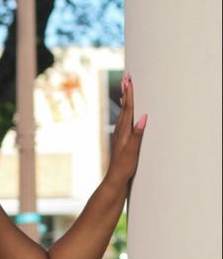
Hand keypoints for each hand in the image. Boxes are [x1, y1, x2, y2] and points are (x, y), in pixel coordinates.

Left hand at [106, 72, 147, 189]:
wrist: (114, 181)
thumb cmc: (124, 168)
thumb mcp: (132, 151)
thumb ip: (138, 134)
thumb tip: (143, 116)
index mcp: (124, 132)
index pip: (128, 109)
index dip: (130, 94)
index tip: (129, 80)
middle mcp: (120, 131)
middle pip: (124, 107)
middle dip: (126, 91)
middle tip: (127, 77)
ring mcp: (120, 136)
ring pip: (123, 113)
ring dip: (125, 100)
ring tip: (125, 88)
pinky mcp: (122, 141)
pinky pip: (124, 121)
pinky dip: (125, 112)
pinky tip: (125, 112)